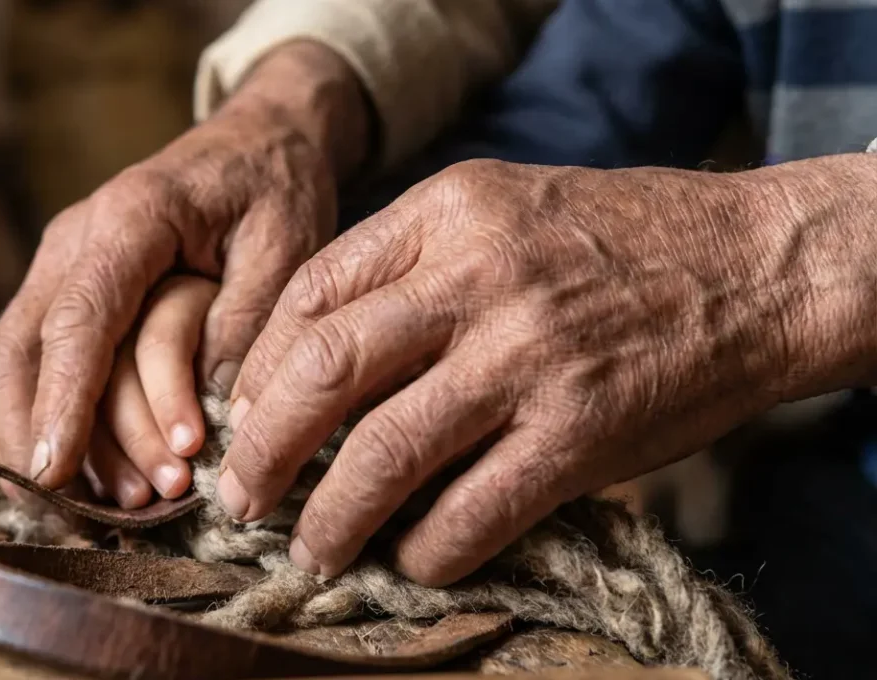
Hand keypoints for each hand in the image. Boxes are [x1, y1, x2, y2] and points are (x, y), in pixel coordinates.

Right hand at [0, 42, 368, 500]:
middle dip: (39, 443)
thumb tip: (208, 412)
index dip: (62, 402)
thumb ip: (244, 321)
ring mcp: (58, 268)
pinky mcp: (62, 294)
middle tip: (97, 517)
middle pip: (17, 354)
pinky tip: (85, 482)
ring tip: (118, 508)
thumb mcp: (289, 246)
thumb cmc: (276, 189)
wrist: (257, 142)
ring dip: (47, 446)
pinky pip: (31, 370)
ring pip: (9, 370)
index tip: (52, 473)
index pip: (78, 320)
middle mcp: (73, 242)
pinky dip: (49, 427)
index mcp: (130, 218)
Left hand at [219, 155, 876, 585]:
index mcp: (447, 213)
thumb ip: (409, 263)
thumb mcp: (500, 207)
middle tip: (241, 496)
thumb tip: (310, 355)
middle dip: (262, 447)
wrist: (753, 266)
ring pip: (383, 452)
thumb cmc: (616, 240)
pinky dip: (427, 549)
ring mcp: (529, 357)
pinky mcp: (580, 432)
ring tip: (308, 550)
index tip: (245, 414)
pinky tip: (410, 560)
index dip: (259, 369)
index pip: (309, 294)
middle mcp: (478, 279)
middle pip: (324, 371)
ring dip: (328, 517)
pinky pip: (473, 510)